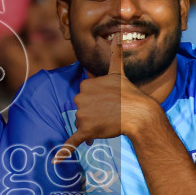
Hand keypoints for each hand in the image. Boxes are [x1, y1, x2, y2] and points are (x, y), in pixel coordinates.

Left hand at [54, 37, 156, 161]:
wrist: (139, 113)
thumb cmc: (130, 94)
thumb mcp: (119, 71)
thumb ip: (114, 53)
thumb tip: (117, 34)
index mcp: (85, 84)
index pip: (85, 96)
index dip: (96, 101)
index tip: (108, 102)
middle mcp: (80, 98)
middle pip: (82, 110)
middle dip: (93, 114)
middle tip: (110, 114)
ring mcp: (82, 115)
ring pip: (82, 124)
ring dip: (92, 126)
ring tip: (109, 123)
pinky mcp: (85, 130)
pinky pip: (72, 142)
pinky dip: (64, 151)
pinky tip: (57, 160)